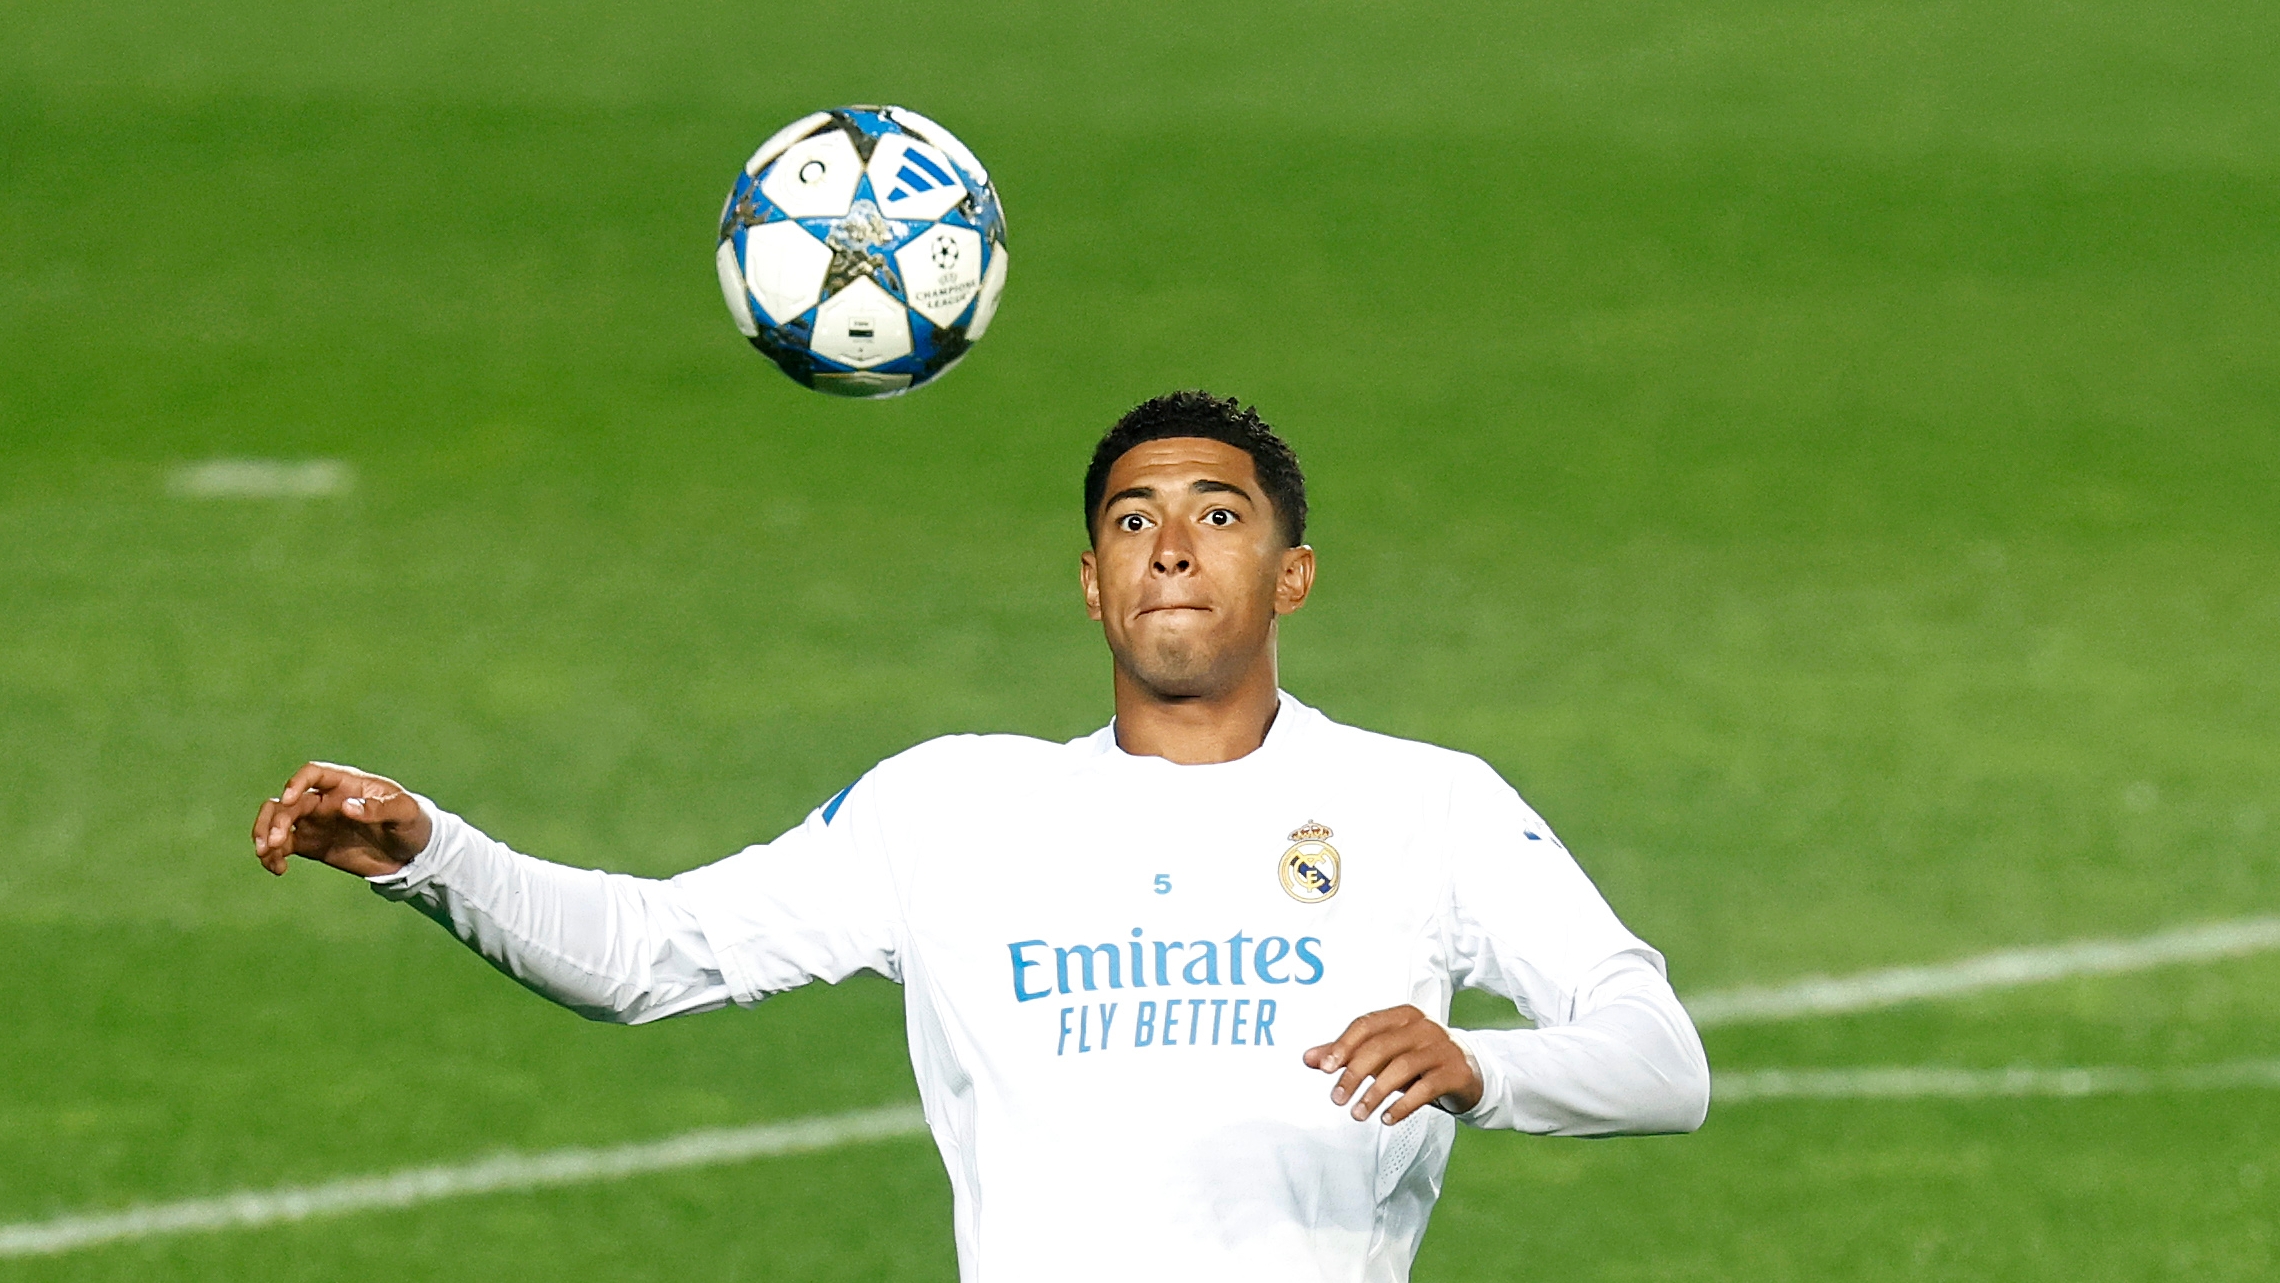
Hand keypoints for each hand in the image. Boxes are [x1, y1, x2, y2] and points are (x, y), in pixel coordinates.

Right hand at [251, 762, 431, 878]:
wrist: (414, 853)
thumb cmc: (413, 823)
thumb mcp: (405, 813)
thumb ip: (379, 808)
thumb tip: (346, 806)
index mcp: (347, 784)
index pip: (313, 773)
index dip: (297, 783)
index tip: (289, 800)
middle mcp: (326, 800)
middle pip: (288, 801)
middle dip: (274, 819)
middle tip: (272, 842)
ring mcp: (316, 822)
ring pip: (277, 820)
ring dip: (264, 833)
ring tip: (266, 854)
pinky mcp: (313, 845)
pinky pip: (283, 846)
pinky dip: (272, 856)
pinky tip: (277, 869)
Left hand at [1303, 1004, 1482, 1125]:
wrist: (1469, 1072)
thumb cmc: (1418, 1060)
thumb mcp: (1383, 1053)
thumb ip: (1347, 1053)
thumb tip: (1309, 1059)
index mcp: (1402, 1015)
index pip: (1366, 1025)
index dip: (1342, 1046)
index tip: (1324, 1069)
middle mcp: (1423, 1026)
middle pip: (1380, 1047)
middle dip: (1354, 1075)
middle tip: (1337, 1099)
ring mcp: (1441, 1048)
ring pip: (1402, 1067)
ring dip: (1375, 1093)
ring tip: (1357, 1114)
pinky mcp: (1455, 1072)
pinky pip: (1426, 1088)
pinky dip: (1403, 1105)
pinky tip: (1387, 1118)